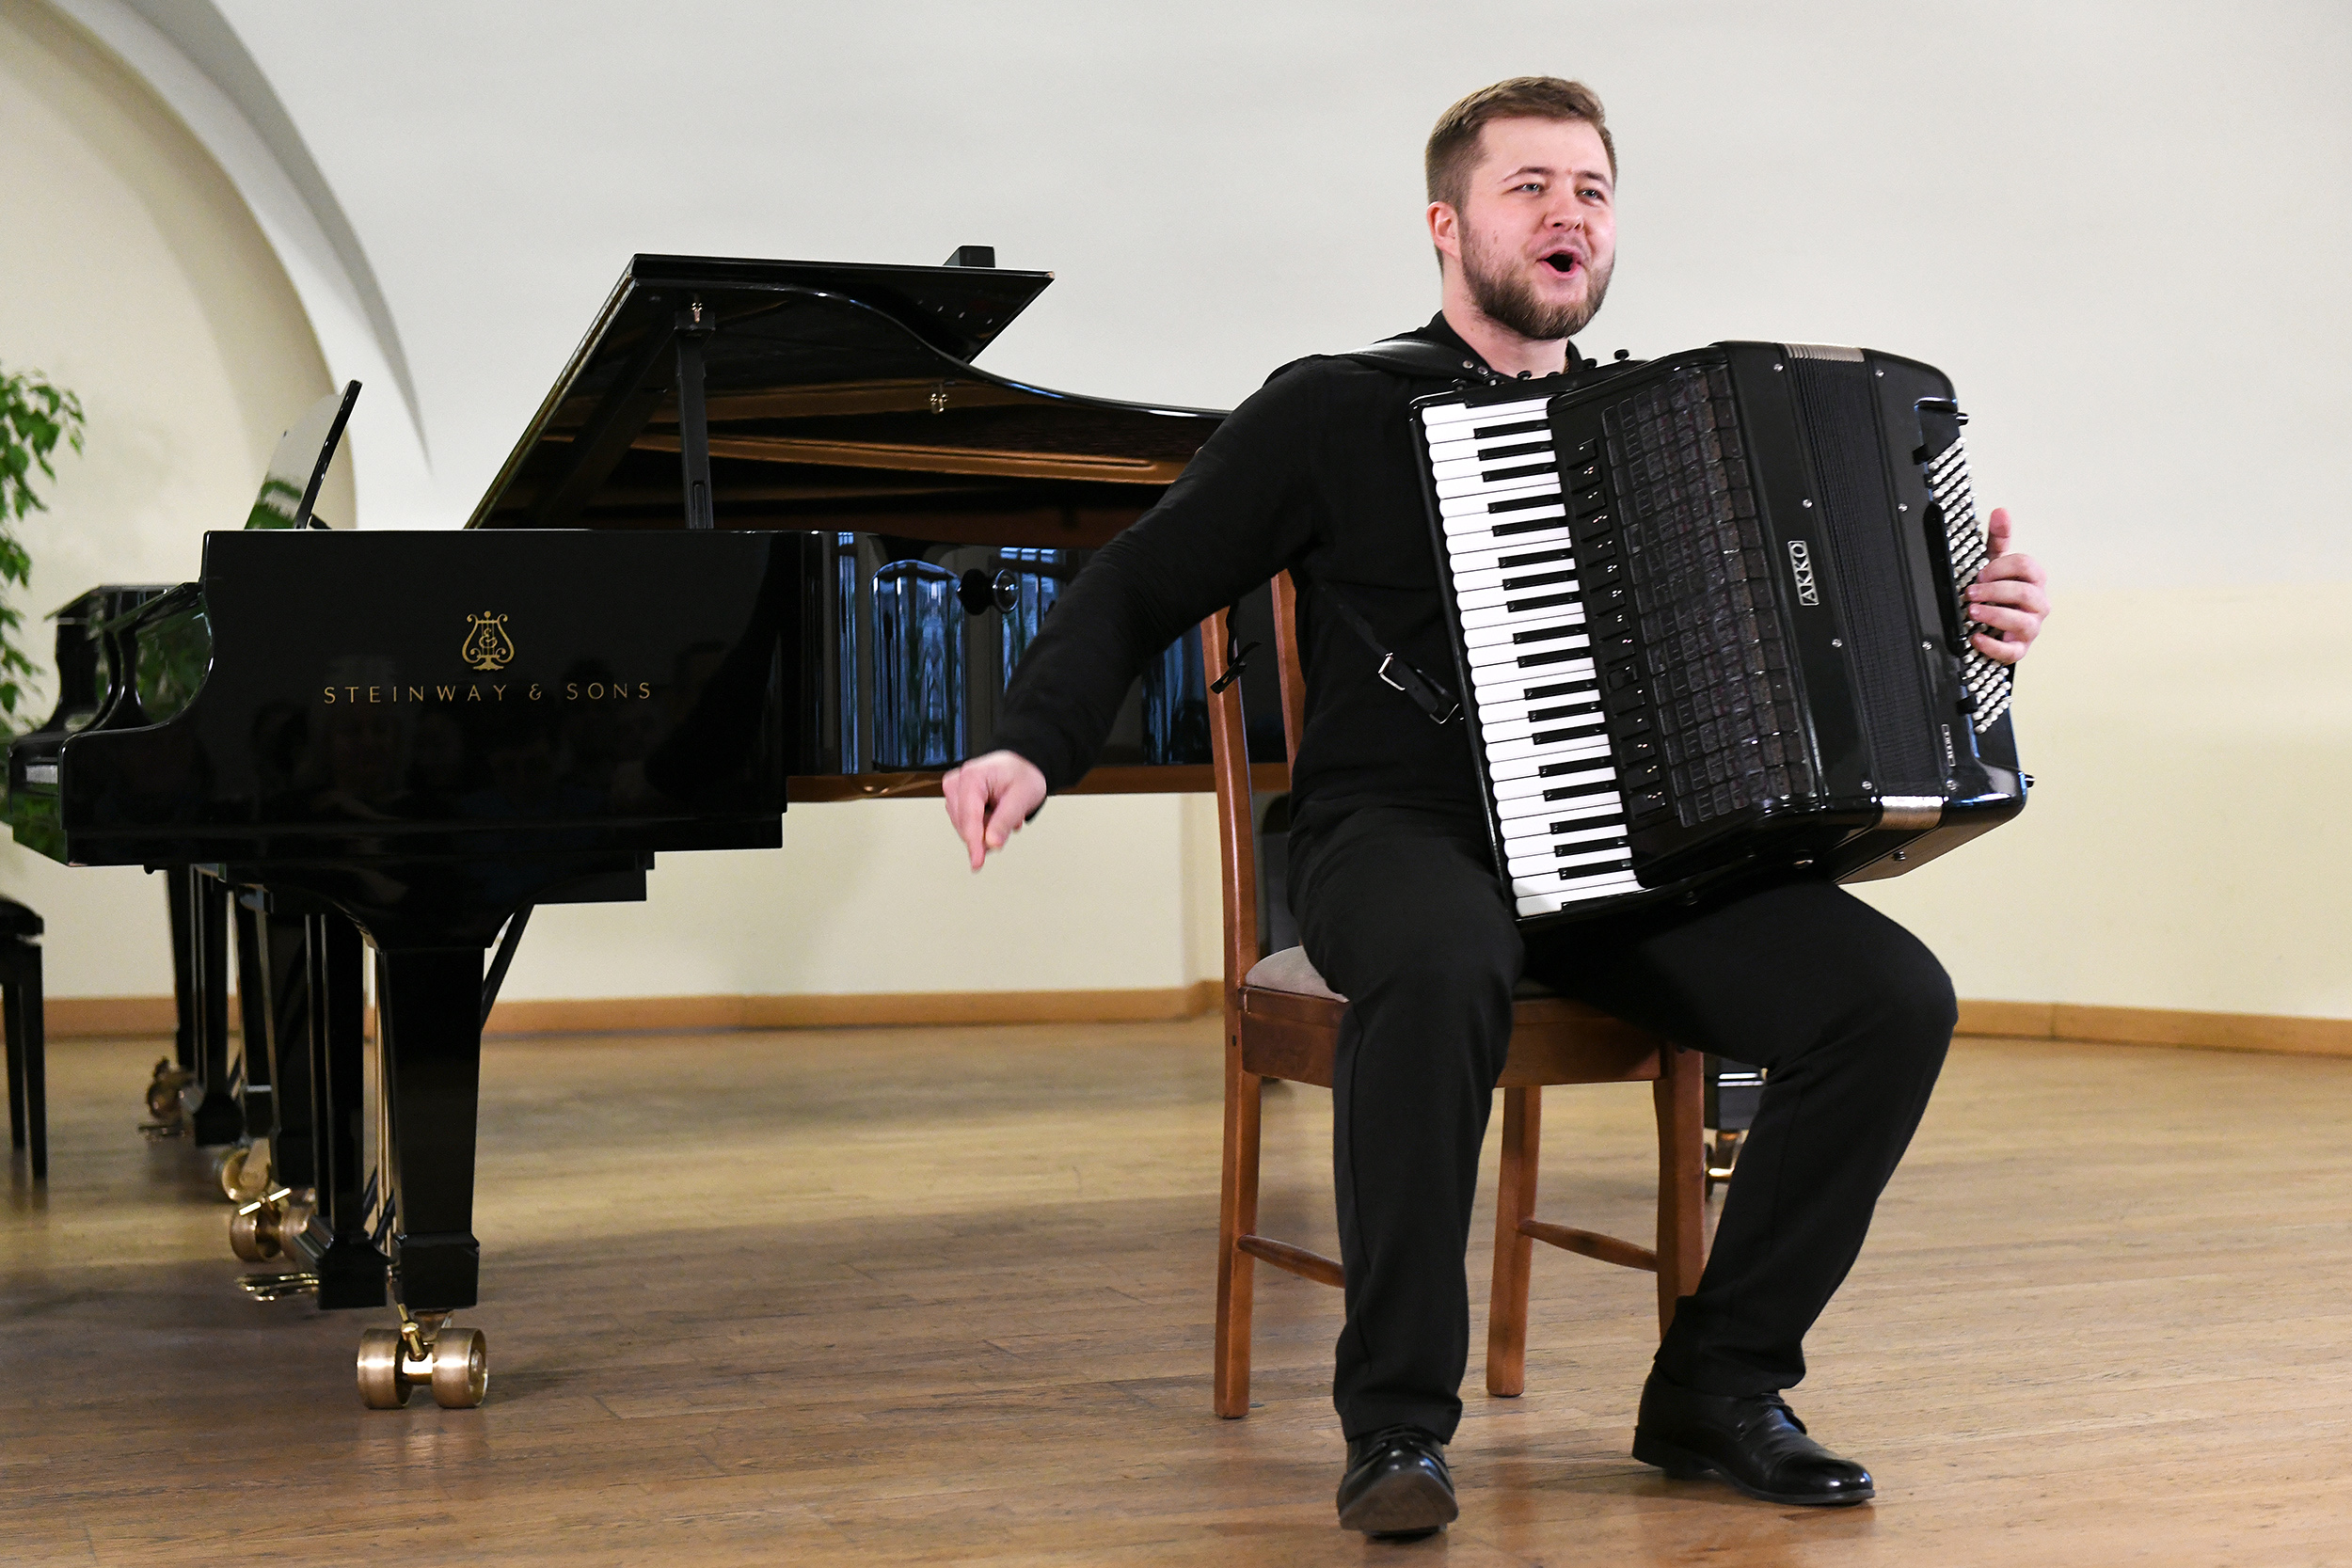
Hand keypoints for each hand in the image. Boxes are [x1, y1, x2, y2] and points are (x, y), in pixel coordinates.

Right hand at [941, 749, 1048, 870]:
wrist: (1023, 767)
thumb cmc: (1023, 776)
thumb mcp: (1022, 798)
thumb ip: (1005, 821)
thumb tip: (991, 844)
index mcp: (973, 776)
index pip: (969, 817)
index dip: (974, 842)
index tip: (977, 862)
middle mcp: (957, 782)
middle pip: (964, 825)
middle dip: (986, 833)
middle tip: (1010, 823)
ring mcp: (954, 791)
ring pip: (964, 827)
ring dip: (986, 829)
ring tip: (1005, 815)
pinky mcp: (956, 800)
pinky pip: (966, 824)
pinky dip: (983, 826)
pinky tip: (996, 816)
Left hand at [1964, 507, 2048, 664]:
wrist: (1997, 625)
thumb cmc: (1999, 591)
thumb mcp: (1996, 564)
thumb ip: (1999, 538)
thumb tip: (2001, 511)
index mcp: (2034, 581)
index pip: (2027, 566)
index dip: (2001, 567)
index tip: (1981, 572)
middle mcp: (2037, 604)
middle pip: (2026, 593)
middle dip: (1995, 590)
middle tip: (1970, 592)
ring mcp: (2030, 628)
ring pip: (2023, 622)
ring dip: (1995, 615)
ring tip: (1972, 611)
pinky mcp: (2018, 650)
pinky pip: (2011, 652)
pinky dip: (1992, 645)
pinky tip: (1975, 637)